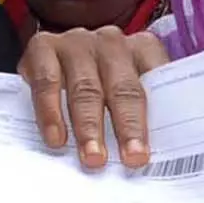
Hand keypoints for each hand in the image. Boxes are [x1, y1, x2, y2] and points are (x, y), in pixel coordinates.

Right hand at [20, 26, 170, 167]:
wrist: (48, 56)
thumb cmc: (100, 85)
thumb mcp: (127, 93)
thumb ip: (141, 116)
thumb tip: (151, 160)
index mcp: (142, 48)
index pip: (158, 80)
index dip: (160, 115)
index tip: (156, 148)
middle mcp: (111, 42)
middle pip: (123, 87)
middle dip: (128, 126)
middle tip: (131, 159)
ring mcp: (76, 43)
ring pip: (86, 88)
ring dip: (89, 127)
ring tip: (93, 158)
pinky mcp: (43, 47)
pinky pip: (48, 82)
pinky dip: (51, 113)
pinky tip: (56, 138)